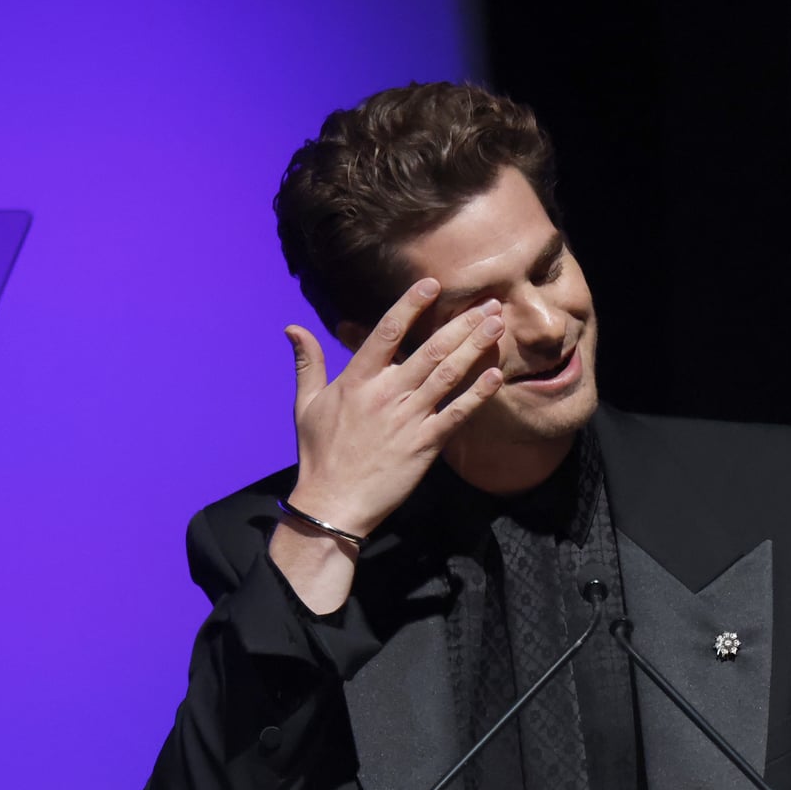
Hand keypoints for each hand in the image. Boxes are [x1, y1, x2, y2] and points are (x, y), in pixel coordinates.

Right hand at [283, 278, 505, 537]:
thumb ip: (307, 363)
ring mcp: (408, 419)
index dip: (411, 305)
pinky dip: (478, 394)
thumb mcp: (305, 405)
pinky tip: (496, 375)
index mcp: (357, 380)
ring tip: (497, 325)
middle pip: (431, 348)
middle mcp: (386, 394)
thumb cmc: (319, 455)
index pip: (387, 331)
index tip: (432, 284)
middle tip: (489, 303)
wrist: (333, 504)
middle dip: (462, 323)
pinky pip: (457, 415)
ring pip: (448, 374)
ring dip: (476, 347)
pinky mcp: (425, 445)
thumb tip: (293, 327)